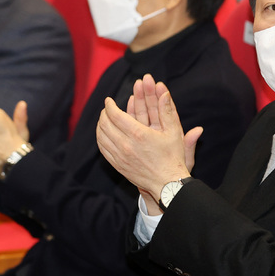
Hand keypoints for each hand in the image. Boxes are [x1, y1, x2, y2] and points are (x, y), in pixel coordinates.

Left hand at [96, 79, 201, 201]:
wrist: (167, 183)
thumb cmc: (172, 156)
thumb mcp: (174, 132)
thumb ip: (167, 111)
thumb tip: (165, 92)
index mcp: (139, 134)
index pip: (115, 115)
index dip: (110, 105)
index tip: (109, 100)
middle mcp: (126, 145)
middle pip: (105, 124)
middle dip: (104, 113)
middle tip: (107, 109)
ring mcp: (120, 157)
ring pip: (102, 136)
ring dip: (101, 125)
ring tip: (104, 119)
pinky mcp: (118, 165)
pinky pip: (103, 149)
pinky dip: (101, 138)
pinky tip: (104, 134)